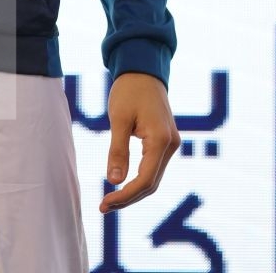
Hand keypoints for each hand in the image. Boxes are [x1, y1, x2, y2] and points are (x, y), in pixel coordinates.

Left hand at [100, 72, 179, 212]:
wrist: (143, 70)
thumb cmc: (129, 90)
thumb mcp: (118, 118)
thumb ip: (117, 150)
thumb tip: (114, 180)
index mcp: (160, 139)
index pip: (145, 180)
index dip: (125, 196)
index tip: (104, 203)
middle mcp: (171, 145)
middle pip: (151, 184)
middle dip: (128, 197)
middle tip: (104, 206)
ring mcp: (172, 144)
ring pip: (154, 178)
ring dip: (134, 191)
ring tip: (111, 199)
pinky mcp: (167, 141)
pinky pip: (154, 167)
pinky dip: (140, 179)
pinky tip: (124, 184)